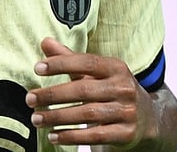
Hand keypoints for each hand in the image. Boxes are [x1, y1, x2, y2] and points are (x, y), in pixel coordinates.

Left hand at [26, 37, 158, 148]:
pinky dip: (71, 136)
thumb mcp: (96, 73)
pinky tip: (53, 135)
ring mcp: (127, 112)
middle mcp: (124, 88)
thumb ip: (70, 59)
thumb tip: (45, 42)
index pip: (87, 62)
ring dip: (57, 117)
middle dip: (52, 95)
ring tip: (37, 119)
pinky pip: (95, 136)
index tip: (37, 68)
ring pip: (87, 115)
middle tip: (30, 99)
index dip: (61, 63)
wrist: (146, 119)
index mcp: (116, 67)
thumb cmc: (112, 90)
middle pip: (84, 90)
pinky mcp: (126, 133)